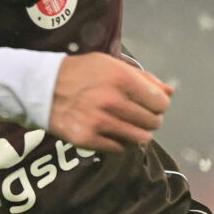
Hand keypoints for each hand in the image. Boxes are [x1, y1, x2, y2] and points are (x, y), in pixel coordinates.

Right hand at [47, 52, 172, 152]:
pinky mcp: (88, 139)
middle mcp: (111, 100)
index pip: (159, 101)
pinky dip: (120, 142)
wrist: (42, 88)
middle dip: (151, 120)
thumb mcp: (112, 65)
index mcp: (120, 78)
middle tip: (139, 115)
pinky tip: (111, 132)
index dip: (160, 105)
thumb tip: (171, 92)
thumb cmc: (82, 73)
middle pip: (152, 122)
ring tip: (128, 125)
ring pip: (140, 138)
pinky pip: (119, 148)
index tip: (152, 105)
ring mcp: (99, 122)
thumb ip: (143, 78)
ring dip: (139, 133)